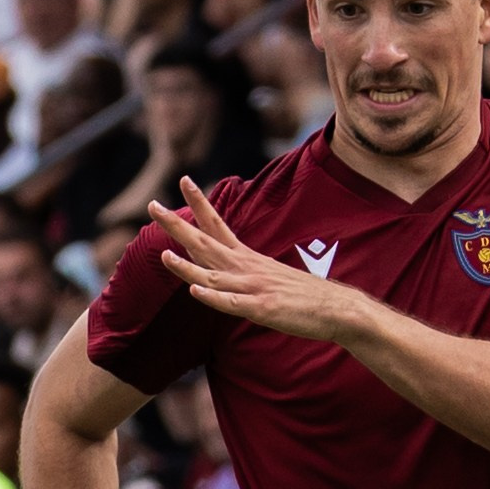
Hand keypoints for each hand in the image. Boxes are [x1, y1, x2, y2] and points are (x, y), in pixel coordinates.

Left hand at [158, 175, 355, 336]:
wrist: (338, 309)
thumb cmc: (302, 295)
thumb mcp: (267, 276)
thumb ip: (243, 271)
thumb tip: (223, 269)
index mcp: (247, 257)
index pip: (218, 224)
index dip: (200, 203)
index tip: (183, 180)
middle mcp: (247, 267)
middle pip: (206, 242)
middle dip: (176, 226)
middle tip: (151, 206)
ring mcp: (254, 287)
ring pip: (214, 275)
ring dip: (188, 266)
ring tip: (164, 253)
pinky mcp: (262, 309)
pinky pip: (232, 303)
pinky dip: (213, 297)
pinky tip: (195, 291)